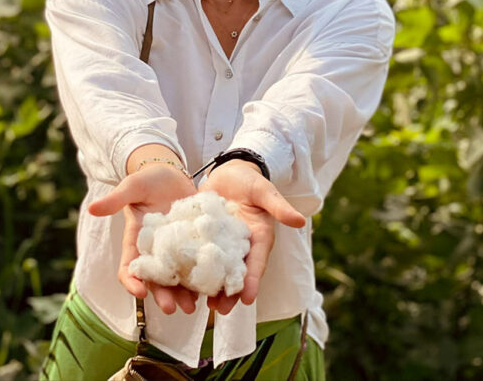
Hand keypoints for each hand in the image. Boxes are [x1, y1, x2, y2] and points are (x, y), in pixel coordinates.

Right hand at [87, 161, 199, 314]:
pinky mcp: (196, 244)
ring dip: (185, 294)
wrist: (171, 174)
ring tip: (195, 306)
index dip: (132, 281)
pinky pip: (200, 264)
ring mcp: (177, 250)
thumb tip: (92, 208)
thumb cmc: (147, 180)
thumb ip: (115, 199)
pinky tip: (215, 287)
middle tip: (173, 309)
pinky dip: (206, 277)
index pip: (130, 267)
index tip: (139, 292)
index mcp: (137, 242)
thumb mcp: (132, 187)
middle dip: (163, 296)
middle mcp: (156, 252)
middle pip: (157, 280)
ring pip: (179, 278)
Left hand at [198, 160, 304, 314]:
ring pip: (216, 271)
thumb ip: (279, 206)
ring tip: (203, 305)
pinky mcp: (202, 239)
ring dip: (210, 288)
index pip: (256, 262)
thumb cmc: (250, 181)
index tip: (248, 298)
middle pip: (235, 274)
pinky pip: (197, 256)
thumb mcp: (264, 191)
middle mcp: (240, 247)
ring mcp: (220, 245)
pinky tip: (181, 284)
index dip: (252, 280)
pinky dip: (191, 269)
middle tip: (221, 310)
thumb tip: (300, 220)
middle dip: (229, 293)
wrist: (228, 172)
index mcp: (258, 239)